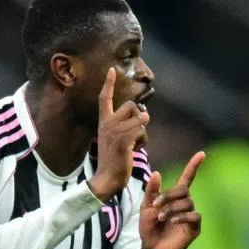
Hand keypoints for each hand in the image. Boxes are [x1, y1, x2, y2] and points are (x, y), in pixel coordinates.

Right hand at [88, 67, 149, 201]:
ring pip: (141, 118)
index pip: (104, 98)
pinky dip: (143, 141)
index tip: (112, 69)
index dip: (108, 83)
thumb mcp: (116, 139)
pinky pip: (142, 130)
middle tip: (134, 133)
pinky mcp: (123, 139)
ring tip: (134, 144)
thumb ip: (126, 125)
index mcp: (104, 122)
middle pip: (132, 105)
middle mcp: (107, 123)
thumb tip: (144, 114)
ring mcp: (115, 131)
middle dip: (139, 117)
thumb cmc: (114, 160)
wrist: (107, 178)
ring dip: (143, 132)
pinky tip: (134, 150)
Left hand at [139, 150, 204, 248]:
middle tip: (156, 205)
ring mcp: (190, 215)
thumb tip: (157, 173)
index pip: (187, 178)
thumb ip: (151, 191)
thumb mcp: (146, 207)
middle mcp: (185, 204)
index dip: (193, 166)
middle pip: (184, 190)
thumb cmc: (149, 228)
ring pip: (187, 203)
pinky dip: (182, 216)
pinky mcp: (194, 227)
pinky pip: (194, 216)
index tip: (201, 154)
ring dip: (172, 208)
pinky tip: (173, 221)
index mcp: (174, 197)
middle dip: (169, 195)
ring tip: (161, 218)